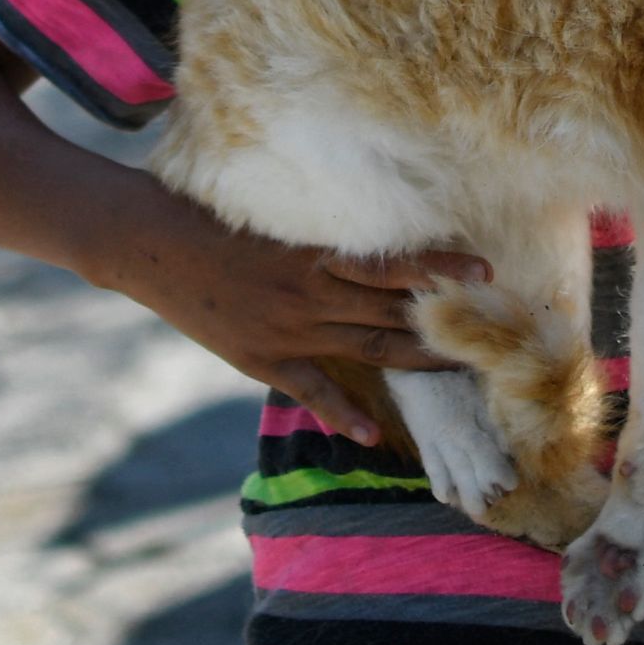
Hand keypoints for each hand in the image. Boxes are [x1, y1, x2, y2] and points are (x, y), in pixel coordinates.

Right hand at [103, 190, 487, 445]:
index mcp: (317, 250)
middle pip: (393, 308)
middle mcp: (312, 291)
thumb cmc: (213, 214)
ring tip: (460, 367)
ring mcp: (290, 328)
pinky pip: (313, 389)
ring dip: (416, 357)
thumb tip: (365, 214)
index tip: (482, 270)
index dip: (440, 268)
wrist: (151, 244)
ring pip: (368, 346)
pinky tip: (373, 434)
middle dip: (444, 317)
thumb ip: (319, 223)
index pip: (394, 262)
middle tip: (492, 324)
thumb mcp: (274, 210)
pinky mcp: (263, 358)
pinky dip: (344, 413)